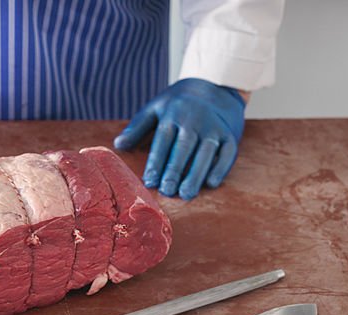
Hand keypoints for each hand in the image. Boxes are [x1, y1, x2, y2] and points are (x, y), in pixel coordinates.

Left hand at [115, 78, 245, 199]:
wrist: (215, 87)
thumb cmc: (179, 104)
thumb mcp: (156, 108)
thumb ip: (137, 127)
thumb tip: (118, 145)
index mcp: (173, 114)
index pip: (163, 141)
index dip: (156, 162)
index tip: (149, 181)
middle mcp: (194, 120)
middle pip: (184, 148)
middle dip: (175, 170)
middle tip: (167, 190)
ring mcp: (214, 128)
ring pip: (206, 153)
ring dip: (196, 174)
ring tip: (187, 193)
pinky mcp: (230, 135)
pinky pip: (228, 153)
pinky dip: (221, 168)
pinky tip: (211, 184)